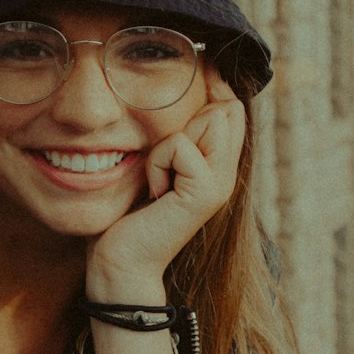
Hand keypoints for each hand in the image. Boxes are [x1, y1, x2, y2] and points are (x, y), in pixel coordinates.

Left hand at [86, 71, 245, 298]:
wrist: (121, 261)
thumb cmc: (128, 214)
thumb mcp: (155, 165)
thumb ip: (174, 138)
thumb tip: (178, 99)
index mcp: (217, 167)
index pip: (232, 109)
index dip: (212, 91)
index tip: (185, 98)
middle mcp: (226, 175)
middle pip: (227, 109)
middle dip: (188, 119)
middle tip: (165, 161)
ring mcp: (220, 184)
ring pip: (210, 120)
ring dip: (169, 142)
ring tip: (159, 177)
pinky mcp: (204, 193)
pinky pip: (180, 145)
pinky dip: (158, 162)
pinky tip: (154, 192)